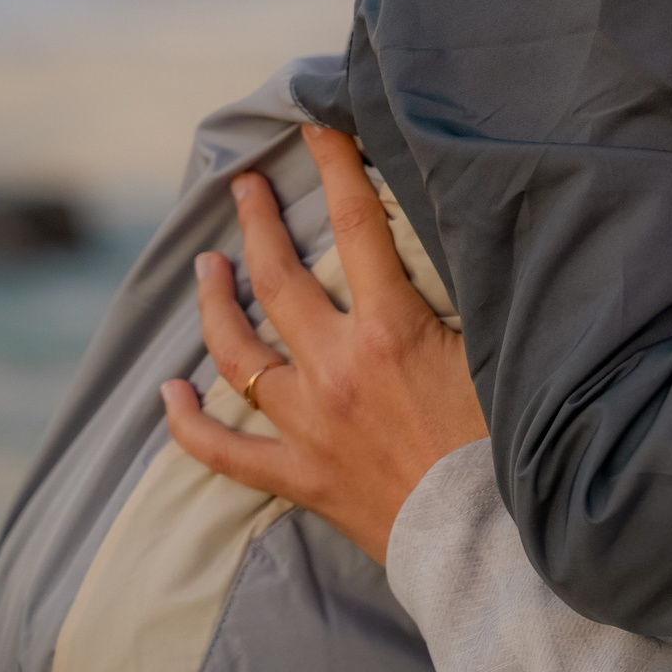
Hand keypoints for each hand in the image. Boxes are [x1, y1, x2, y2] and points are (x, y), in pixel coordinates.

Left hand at [161, 127, 486, 567]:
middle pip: (281, 281)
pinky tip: (168, 396)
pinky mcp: (299, 476)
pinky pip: (225, 452)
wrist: (483, 542)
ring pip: (239, 355)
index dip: (336, 169)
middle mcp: (337, 370)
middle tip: (243, 187)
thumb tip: (463, 245)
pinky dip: (189, 425)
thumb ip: (469, 300)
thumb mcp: (496, 353)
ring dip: (217, 306)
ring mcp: (309, 425)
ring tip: (206, 268)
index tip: (317, 129)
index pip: (357, 228)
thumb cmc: (504, 446)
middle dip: (258, 224)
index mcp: (390, 332)